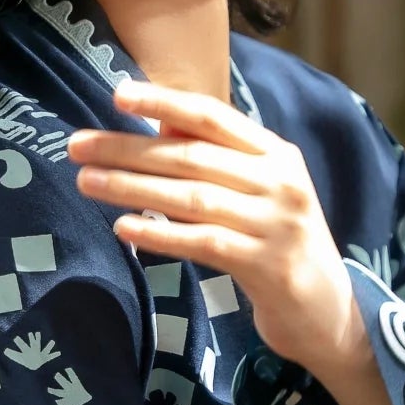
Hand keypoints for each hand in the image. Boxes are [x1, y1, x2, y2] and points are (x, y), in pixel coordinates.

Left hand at [65, 76, 361, 373]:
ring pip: (192, 198)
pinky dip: (160, 234)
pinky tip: (123, 228)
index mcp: (276, 154)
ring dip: (133, 188)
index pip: (213, 116)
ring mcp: (276, 225)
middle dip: (128, 149)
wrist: (328, 311)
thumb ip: (216, 160)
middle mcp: (280, 182)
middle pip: (192, 157)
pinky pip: (203, 243)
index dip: (164, 102)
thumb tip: (158, 126)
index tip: (117, 94)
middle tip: (76, 146)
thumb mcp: (257, 193)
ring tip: (86, 183)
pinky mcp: (267, 266)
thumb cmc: (278, 245)